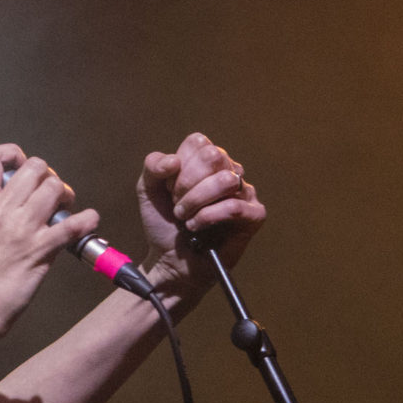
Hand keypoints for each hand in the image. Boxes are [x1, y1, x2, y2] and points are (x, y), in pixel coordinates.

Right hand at [0, 143, 99, 343]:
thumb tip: (9, 196)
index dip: (12, 152)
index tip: (20, 163)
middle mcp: (0, 211)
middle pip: (34, 167)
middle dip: (48, 175)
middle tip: (50, 191)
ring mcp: (21, 229)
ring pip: (54, 187)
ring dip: (66, 194)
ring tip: (66, 206)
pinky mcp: (39, 250)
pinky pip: (71, 224)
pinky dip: (86, 220)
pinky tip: (88, 221)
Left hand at [137, 133, 265, 295]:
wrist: (169, 259)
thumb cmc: (164, 224)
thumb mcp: (147, 190)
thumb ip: (153, 166)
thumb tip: (174, 160)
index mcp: (206, 160)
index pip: (198, 143)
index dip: (178, 167)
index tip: (169, 189)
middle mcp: (228, 171)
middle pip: (213, 157)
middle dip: (186, 185)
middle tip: (177, 206)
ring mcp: (244, 192)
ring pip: (225, 180)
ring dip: (195, 202)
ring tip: (186, 218)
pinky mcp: (254, 215)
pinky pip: (234, 207)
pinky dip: (208, 217)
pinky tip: (197, 227)